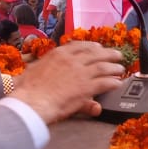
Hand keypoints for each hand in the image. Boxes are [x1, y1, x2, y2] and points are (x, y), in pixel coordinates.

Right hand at [11, 40, 125, 122]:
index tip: (97, 47)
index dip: (91, 47)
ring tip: (120, 69)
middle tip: (116, 54)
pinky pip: (105, 82)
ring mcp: (80, 73)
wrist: (31, 102)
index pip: (79, 46)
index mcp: (58, 54)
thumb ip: (42, 71)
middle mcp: (72, 60)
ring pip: (103, 67)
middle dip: (108, 54)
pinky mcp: (86, 87)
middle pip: (95, 54)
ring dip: (114, 67)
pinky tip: (117, 83)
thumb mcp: (33, 74)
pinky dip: (113, 82)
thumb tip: (35, 73)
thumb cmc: (27, 90)